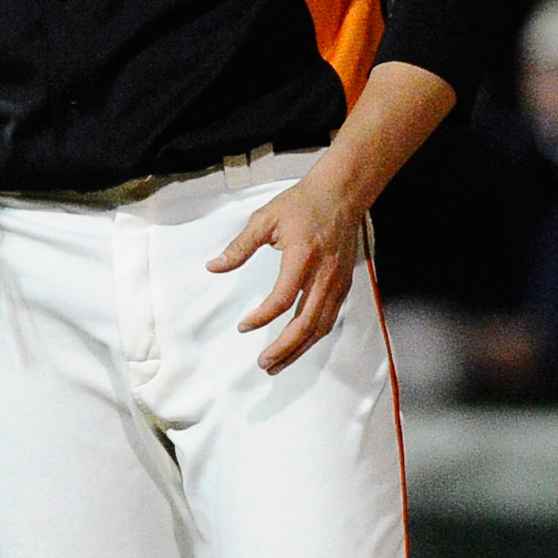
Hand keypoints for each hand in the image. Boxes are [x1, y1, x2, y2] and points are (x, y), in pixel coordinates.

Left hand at [208, 167, 369, 375]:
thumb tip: (213, 267)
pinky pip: (330, 318)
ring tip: (278, 364)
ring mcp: (338, 282)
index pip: (282, 299)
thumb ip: (239, 247)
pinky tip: (299, 345)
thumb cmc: (301, 204)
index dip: (261, 317)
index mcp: (302, 258)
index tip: (243, 326)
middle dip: (284, 349)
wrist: (341, 193)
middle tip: (263, 364)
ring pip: (321, 327)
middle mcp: (324, 275)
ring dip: (299, 349)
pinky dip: (314, 336)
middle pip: (306, 324)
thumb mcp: (264, 219)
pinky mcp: (344, 285)